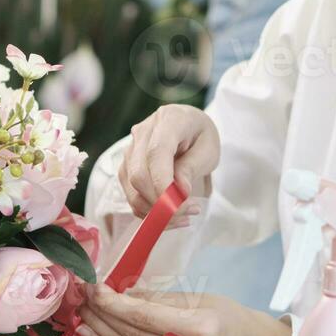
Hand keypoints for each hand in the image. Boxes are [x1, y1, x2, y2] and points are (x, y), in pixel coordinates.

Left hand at [77, 286, 291, 335]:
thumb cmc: (227, 318)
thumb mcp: (200, 299)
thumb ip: (161, 298)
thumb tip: (124, 291)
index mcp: (198, 328)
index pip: (145, 316)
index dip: (116, 303)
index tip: (95, 288)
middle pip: (132, 334)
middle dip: (103, 314)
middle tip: (83, 296)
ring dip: (100, 332)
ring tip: (82, 315)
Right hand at [117, 105, 218, 219]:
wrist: (189, 127)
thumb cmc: (201, 136)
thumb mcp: (208, 149)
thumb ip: (192, 167)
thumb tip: (179, 192)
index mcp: (168, 120)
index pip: (156, 153)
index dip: (163, 184)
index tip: (181, 205)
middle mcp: (143, 132)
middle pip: (139, 175)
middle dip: (162, 203)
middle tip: (190, 212)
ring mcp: (131, 149)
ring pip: (133, 189)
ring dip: (156, 211)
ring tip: (184, 215)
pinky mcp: (126, 166)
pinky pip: (132, 195)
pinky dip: (149, 212)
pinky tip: (170, 213)